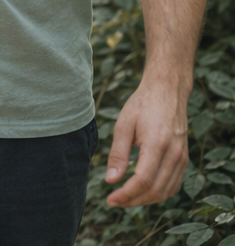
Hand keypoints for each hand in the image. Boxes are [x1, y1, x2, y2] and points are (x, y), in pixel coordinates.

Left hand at [105, 76, 190, 206]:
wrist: (167, 92)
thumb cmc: (142, 105)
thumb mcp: (123, 125)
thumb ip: (117, 153)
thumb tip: (111, 180)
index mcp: (157, 144)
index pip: (143, 180)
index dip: (127, 194)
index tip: (111, 199)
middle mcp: (174, 154)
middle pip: (155, 190)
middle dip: (134, 200)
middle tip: (114, 201)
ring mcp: (182, 158)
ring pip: (166, 191)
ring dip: (146, 200)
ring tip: (125, 198)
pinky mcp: (184, 158)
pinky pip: (174, 184)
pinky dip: (159, 193)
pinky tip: (142, 191)